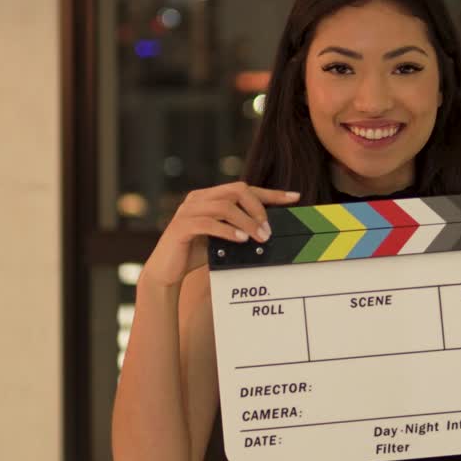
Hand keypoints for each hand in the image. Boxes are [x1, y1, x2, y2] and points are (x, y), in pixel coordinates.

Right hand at [142, 182, 299, 287]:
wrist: (166, 271)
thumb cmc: (196, 254)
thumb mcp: (222, 238)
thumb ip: (239, 229)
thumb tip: (270, 231)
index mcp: (209, 196)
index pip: (244, 189)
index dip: (271, 193)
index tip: (294, 197)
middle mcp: (198, 198)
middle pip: (236, 190)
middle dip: (257, 208)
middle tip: (268, 231)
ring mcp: (187, 210)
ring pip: (224, 206)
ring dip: (246, 222)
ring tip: (260, 238)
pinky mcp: (181, 226)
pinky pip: (208, 223)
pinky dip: (227, 230)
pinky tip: (241, 240)